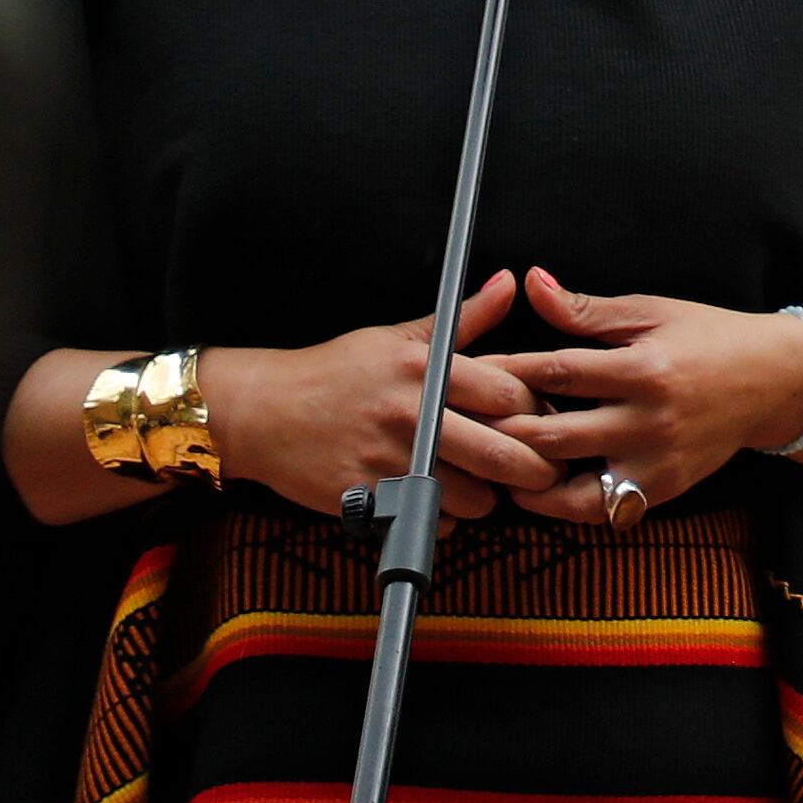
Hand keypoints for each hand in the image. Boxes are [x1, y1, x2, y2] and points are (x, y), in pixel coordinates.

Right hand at [205, 276, 565, 521]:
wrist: (259, 412)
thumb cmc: (334, 372)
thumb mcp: (398, 337)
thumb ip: (464, 319)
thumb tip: (507, 282)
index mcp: (424, 370)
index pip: (510, 396)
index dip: (535, 411)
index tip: (540, 419)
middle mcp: (410, 416)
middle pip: (502, 454)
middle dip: (534, 469)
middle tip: (542, 471)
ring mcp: (387, 462)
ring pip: (473, 497)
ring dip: (488, 497)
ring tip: (484, 483)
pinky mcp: (366, 500)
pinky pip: (429, 520)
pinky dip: (442, 517)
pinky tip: (436, 498)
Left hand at [486, 268, 802, 526]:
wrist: (773, 382)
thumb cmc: (709, 340)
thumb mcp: (651, 312)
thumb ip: (584, 310)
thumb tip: (531, 283)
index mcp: (644, 369)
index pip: (555, 373)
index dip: (505, 371)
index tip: (469, 371)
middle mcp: (649, 422)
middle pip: (549, 435)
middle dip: (501, 428)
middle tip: (468, 421)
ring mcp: (655, 462)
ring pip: (564, 485)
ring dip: (522, 473)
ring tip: (496, 456)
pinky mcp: (660, 489)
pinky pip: (594, 509)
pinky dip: (557, 502)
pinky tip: (536, 482)